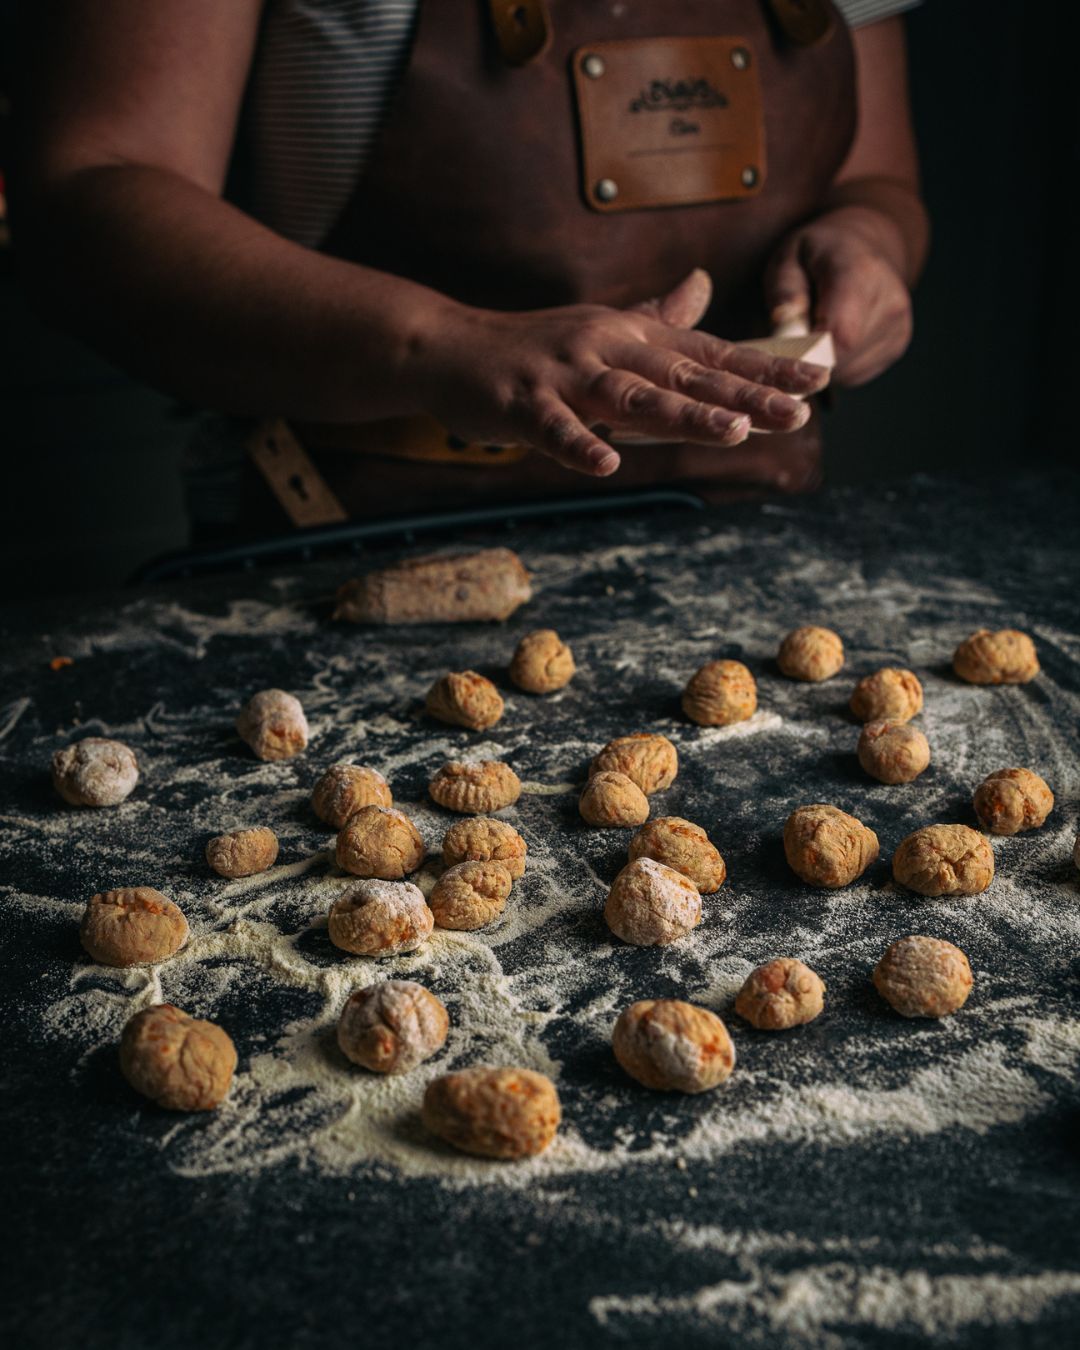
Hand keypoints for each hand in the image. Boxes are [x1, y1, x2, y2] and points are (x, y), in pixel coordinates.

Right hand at [412, 270, 830, 476]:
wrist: (447, 347)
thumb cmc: (530, 347)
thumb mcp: (601, 328)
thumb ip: (657, 316)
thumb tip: (704, 285)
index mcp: (630, 336)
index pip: (708, 354)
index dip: (762, 369)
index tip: (817, 382)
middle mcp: (606, 348)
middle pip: (684, 375)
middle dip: (743, 396)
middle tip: (796, 413)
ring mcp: (564, 374)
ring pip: (632, 396)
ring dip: (683, 415)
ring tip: (734, 434)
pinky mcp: (522, 403)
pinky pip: (554, 427)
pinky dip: (579, 444)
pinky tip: (607, 463)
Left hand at [764, 207, 913, 386]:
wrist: (860, 248)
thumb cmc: (815, 255)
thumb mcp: (788, 258)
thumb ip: (784, 289)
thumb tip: (783, 320)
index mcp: (861, 273)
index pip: (840, 334)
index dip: (808, 351)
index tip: (787, 347)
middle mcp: (890, 301)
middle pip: (842, 357)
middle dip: (810, 356)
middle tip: (797, 332)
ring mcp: (898, 326)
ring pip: (847, 371)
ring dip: (822, 362)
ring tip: (818, 328)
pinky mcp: (897, 345)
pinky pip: (856, 374)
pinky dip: (837, 364)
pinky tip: (834, 337)